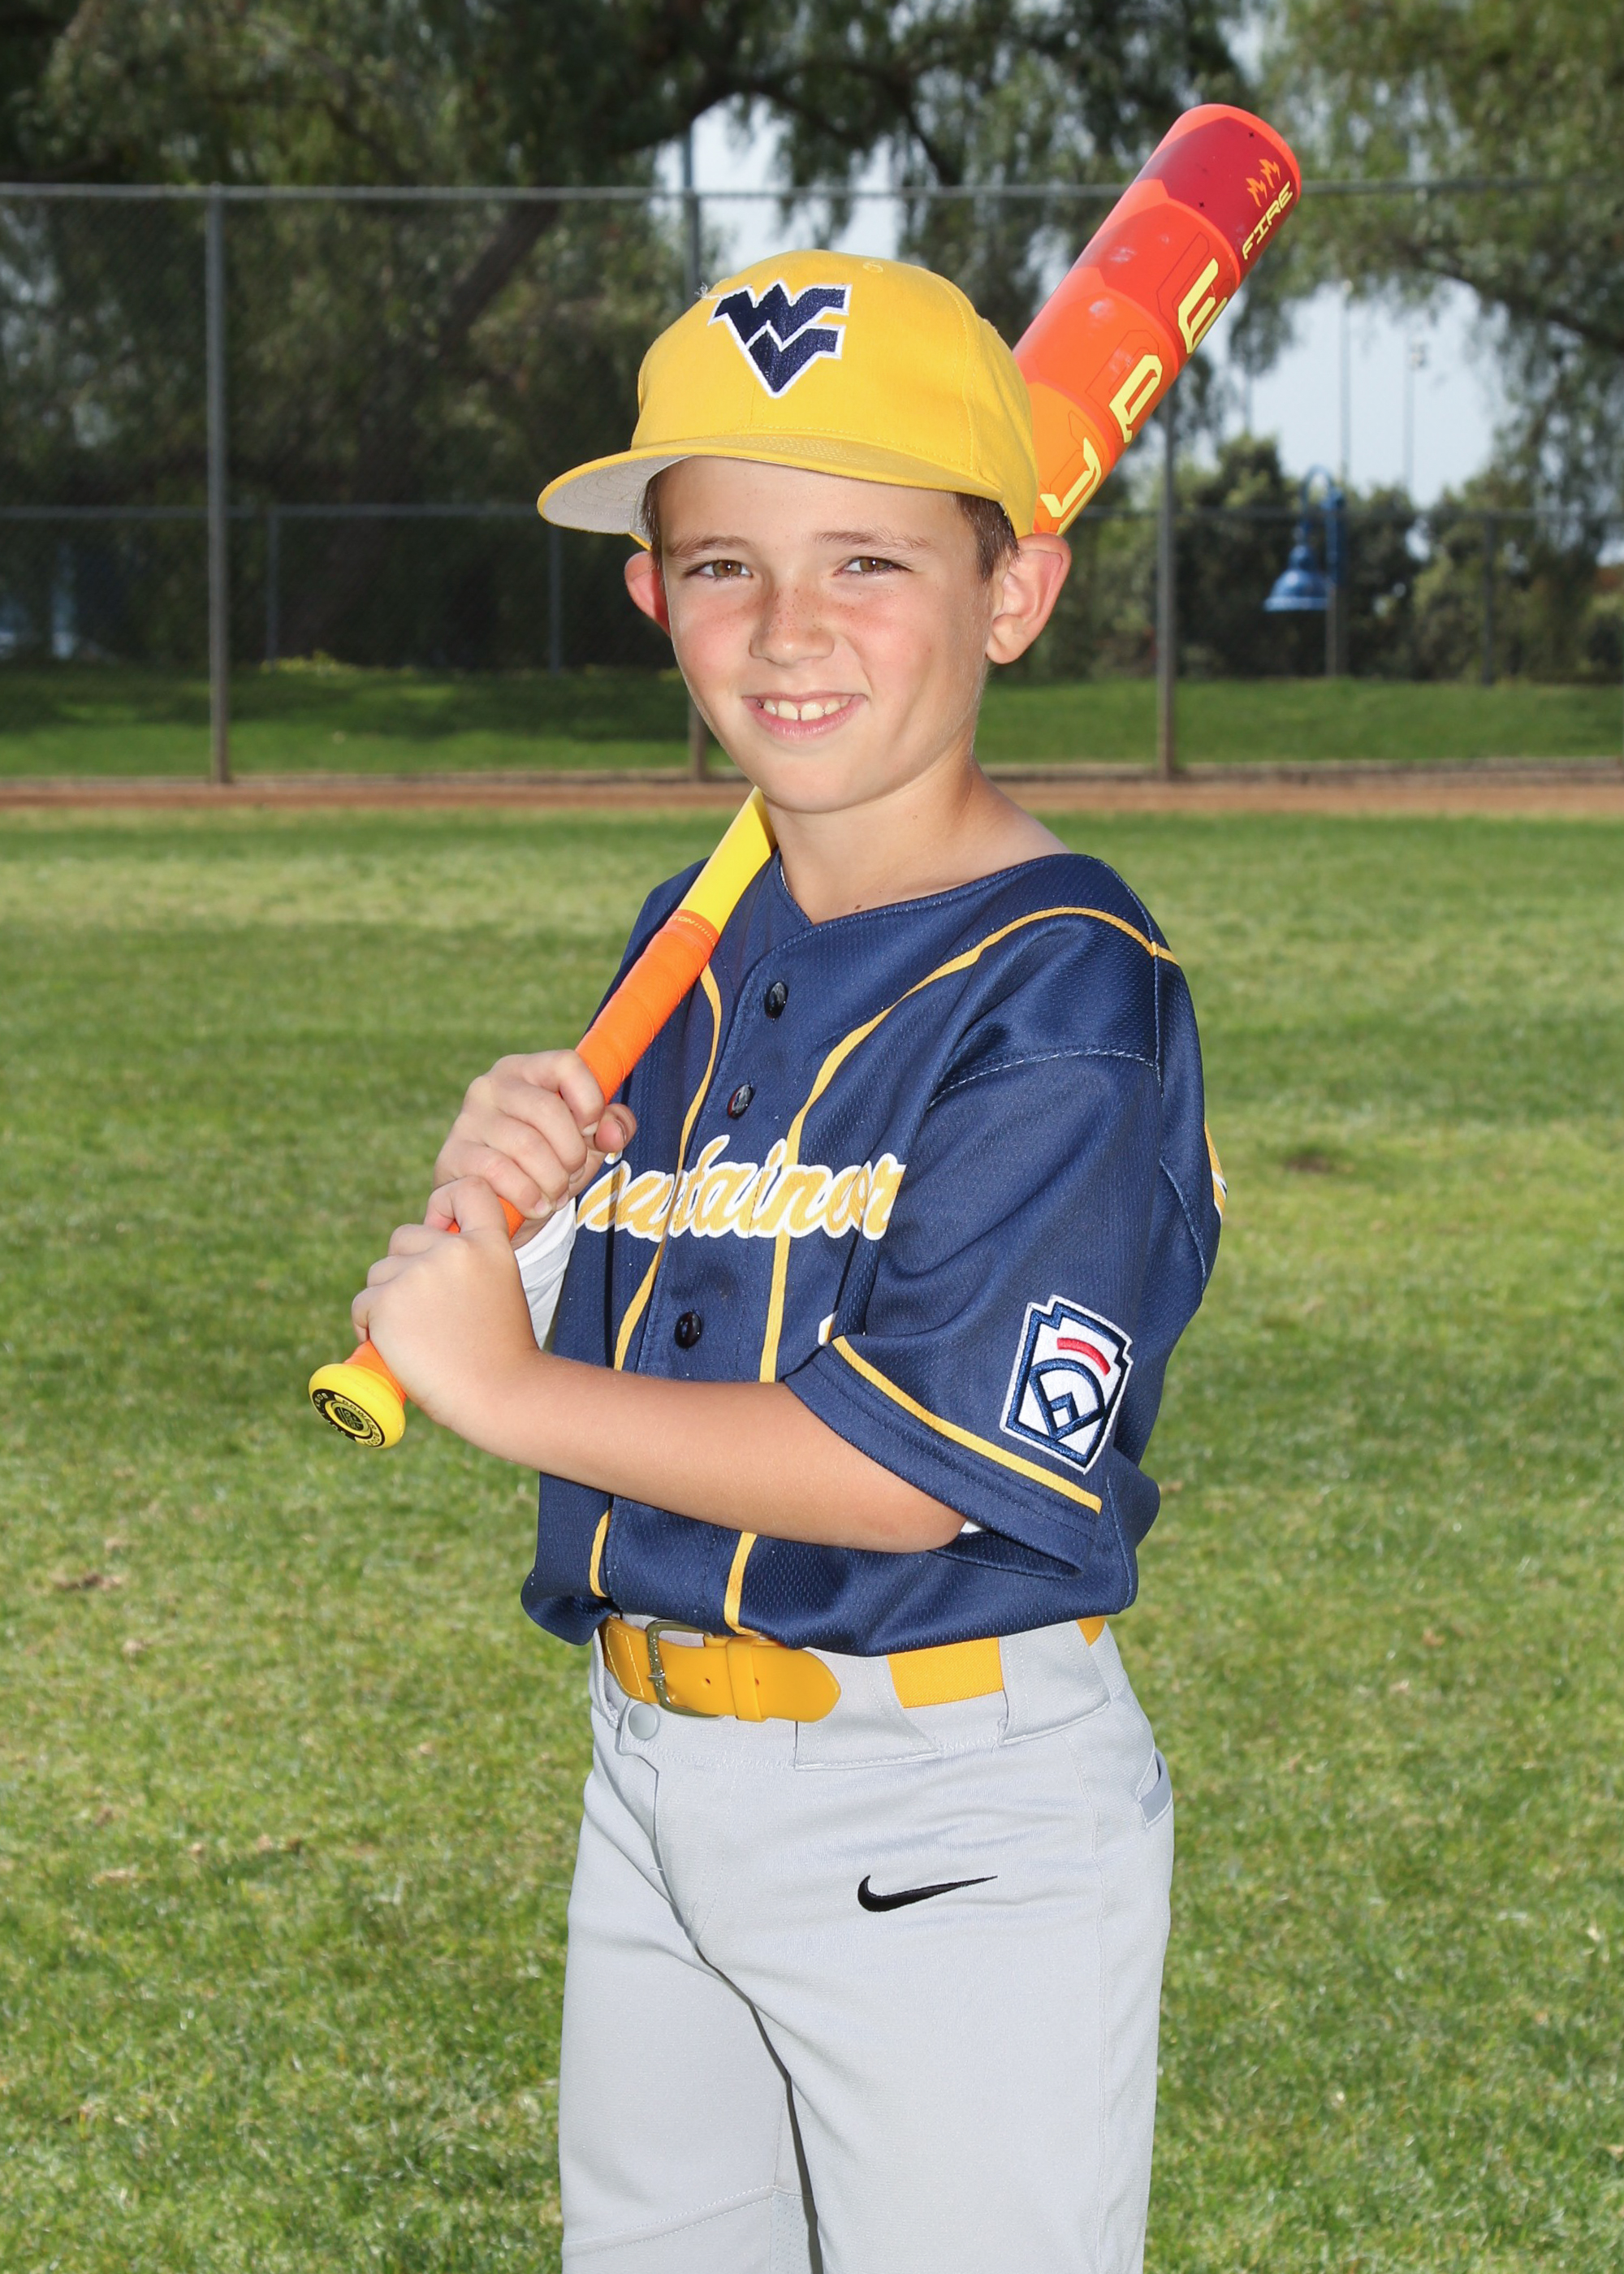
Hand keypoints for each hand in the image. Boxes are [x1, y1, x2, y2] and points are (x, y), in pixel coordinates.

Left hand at [354, 1177, 543, 1447]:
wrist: (499, 1394)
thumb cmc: (501, 1355)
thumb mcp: (499, 1291)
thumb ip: (470, 1266)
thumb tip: (425, 1259)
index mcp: (489, 1244)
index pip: (467, 1189)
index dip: (445, 1202)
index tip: (441, 1226)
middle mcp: (453, 1250)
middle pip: (404, 1237)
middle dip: (404, 1268)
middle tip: (421, 1311)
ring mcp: (418, 1273)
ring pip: (379, 1272)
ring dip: (385, 1299)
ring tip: (410, 1336)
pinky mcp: (387, 1301)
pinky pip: (362, 1304)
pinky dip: (369, 1325)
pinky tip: (392, 1347)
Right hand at [429, 1050, 636, 1236]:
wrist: (497, 1207)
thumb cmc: (546, 1163)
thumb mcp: (585, 1142)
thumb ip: (611, 1127)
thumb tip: (612, 1132)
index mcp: (526, 1070)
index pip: (566, 1064)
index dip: (589, 1100)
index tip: (591, 1130)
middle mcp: (491, 1085)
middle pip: (548, 1110)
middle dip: (571, 1153)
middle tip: (570, 1174)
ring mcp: (468, 1119)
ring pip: (527, 1146)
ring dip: (552, 1180)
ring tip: (555, 1194)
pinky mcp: (453, 1154)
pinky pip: (500, 1173)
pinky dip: (529, 1196)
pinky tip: (536, 1206)